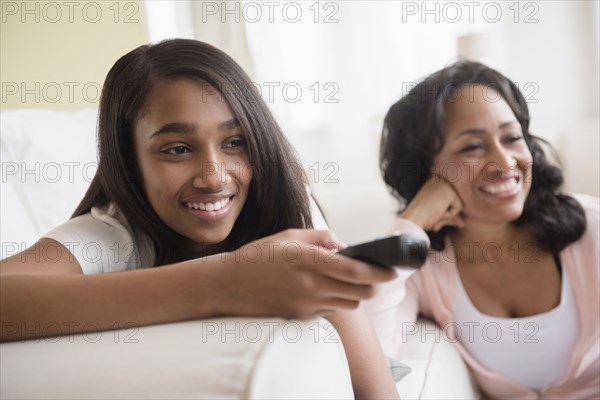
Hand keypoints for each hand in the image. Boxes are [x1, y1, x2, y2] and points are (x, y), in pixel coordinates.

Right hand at [215, 229, 396, 319]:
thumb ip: (320, 238)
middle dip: (373, 284)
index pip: (356, 270)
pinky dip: (336, 300)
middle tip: (374, 274)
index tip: (393, 270)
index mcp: (309, 260)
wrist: (228, 285)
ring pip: (349, 304)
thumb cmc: (257, 257)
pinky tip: (326, 289)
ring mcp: (306, 304)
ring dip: (356, 293)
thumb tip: (344, 245)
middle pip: (360, 292)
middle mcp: (311, 285)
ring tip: (348, 280)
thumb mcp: (288, 236)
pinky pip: (331, 310)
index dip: (380, 272)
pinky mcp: (301, 317)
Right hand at [401, 176, 464, 231]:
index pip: (450, 197)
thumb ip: (450, 215)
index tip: (432, 214)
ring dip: (448, 215)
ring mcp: (445, 184)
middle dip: (448, 214)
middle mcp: (440, 179)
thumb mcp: (436, 214)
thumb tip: (463, 222)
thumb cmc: (420, 217)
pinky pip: (458, 208)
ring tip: (433, 215)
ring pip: (458, 203)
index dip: (445, 211)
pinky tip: (437, 213)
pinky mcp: (450, 191)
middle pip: (455, 200)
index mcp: (434, 182)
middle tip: (433, 219)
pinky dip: (449, 215)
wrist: (412, 219)